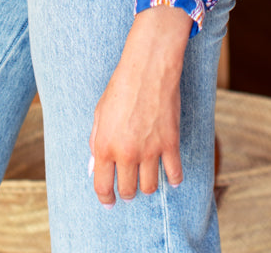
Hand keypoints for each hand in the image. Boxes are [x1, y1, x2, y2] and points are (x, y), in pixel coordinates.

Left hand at [88, 6, 192, 205]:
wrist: (148, 68)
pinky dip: (174, 179)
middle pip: (128, 190)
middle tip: (129, 188)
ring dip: (147, 186)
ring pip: (150, 187)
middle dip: (127, 192)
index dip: (105, 198)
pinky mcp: (170, 144)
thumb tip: (95, 167)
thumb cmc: (121, 87)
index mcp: (104, 146)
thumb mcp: (99, 113)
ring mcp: (150, 151)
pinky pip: (174, 174)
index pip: (103, 187)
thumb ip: (96, 142)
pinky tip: (172, 177)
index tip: (109, 201)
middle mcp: (126, 153)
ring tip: (146, 179)